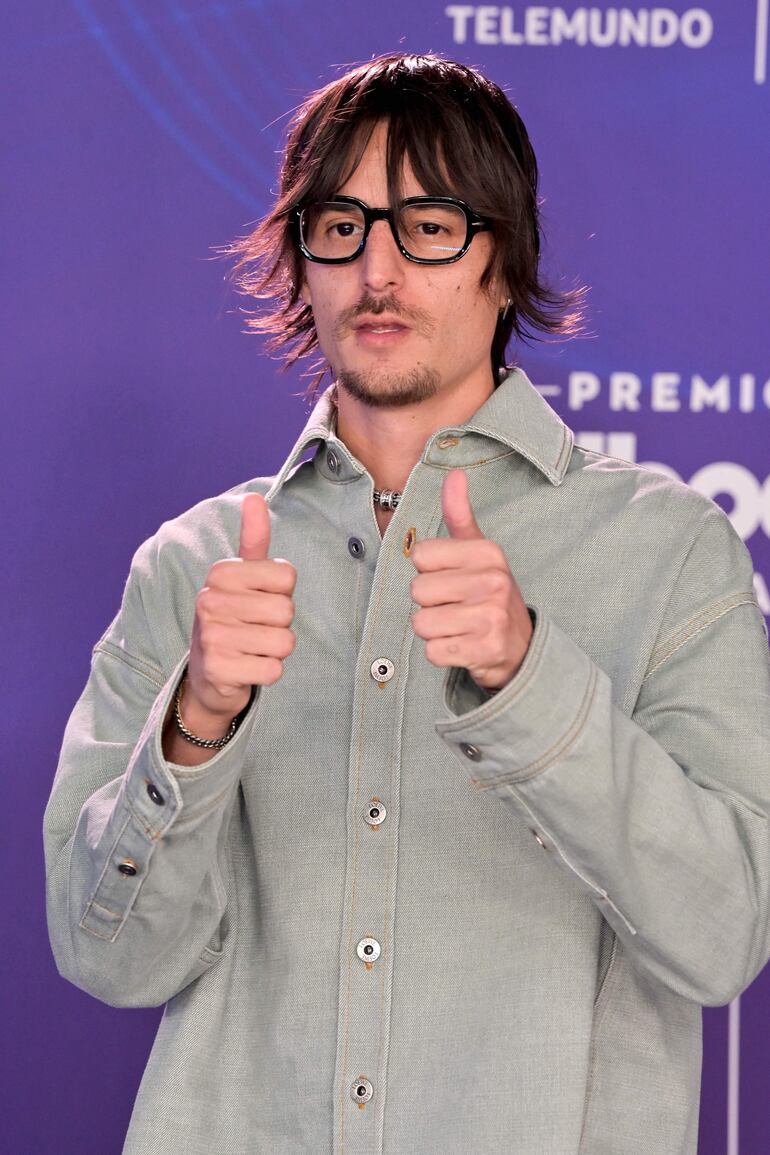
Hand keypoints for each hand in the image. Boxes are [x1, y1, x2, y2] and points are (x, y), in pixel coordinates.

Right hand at [184, 494, 296, 729]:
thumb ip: (253, 539)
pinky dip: (267, 673)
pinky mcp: (219, 670)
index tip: (259, 600)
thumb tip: (254, 497)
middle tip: (255, 628)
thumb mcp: (243, 577)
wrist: (208, 674)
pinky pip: (274, 671)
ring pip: (284, 642)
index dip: (282, 593)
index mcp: (220, 573)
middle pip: (286, 611)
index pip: (287, 576)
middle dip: (280, 625)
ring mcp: (211, 637)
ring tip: (252, 648)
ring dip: (275, 650)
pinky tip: (247, 668)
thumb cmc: (235, 618)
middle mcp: (209, 602)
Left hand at [409, 469, 532, 690]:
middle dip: (429, 604)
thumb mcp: (479, 552)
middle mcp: (493, 581)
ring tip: (459, 627)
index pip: (420, 555)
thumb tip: (454, 474)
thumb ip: (459, 514)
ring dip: (434, 630)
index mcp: (488, 552)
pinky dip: (442, 653)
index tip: (452, 579)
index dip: (428, 571)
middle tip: (456, 607)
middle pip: (417, 591)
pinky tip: (463, 646)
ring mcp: (491, 617)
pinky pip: (432, 651)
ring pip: (421, 623)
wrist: (522, 648)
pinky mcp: (485, 650)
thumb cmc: (489, 595)